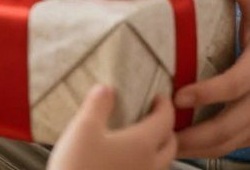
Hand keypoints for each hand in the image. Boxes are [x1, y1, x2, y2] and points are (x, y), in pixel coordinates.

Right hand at [47, 85, 176, 169]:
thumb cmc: (78, 167)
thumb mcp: (83, 129)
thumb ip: (98, 105)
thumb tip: (107, 88)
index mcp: (143, 144)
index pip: (166, 120)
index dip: (165, 106)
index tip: (159, 97)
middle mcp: (149, 166)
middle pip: (171, 146)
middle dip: (167, 130)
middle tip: (154, 118)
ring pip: (160, 166)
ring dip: (157, 151)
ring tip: (140, 142)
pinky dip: (144, 168)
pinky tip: (125, 165)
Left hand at [173, 0, 249, 157]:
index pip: (235, 84)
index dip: (208, 93)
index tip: (178, 95)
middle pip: (228, 125)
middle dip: (193, 134)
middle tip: (159, 132)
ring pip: (227, 144)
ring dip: (194, 149)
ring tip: (162, 146)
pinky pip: (230, 149)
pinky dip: (204, 152)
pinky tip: (179, 148)